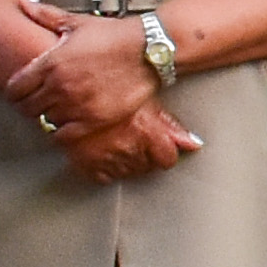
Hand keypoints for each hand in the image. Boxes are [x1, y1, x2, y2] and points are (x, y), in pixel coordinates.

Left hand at [0, 2, 166, 136]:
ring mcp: (77, 105)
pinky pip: (65, 135)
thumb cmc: (115, 36)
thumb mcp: (77, 23)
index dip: (14, 92)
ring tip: (56, 110)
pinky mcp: (95, 119)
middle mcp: (60, 86)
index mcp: (51, 63)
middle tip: (36, 102)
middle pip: (27, 108)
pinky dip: (63, 132)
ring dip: (48, 116)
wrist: (150, 50)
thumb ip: (46, 15)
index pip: (14, 89)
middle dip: (29, 105)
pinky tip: (69, 122)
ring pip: (45, 121)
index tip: (20, 92)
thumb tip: (24, 1)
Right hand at [52, 100, 203, 185]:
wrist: (72, 90)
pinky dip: (104, 167)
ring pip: (127, 172)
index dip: (162, 151)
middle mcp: (129, 149)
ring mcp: (108, 159)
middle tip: (131, 137)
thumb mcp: (146, 103)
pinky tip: (102, 150)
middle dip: (143, 154)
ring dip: (124, 160)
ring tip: (116, 140)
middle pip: (147, 166)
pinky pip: (103, 176)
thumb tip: (194, 144)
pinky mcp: (87, 165)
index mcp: (147, 134)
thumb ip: (171, 127)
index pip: (168, 159)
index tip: (156, 145)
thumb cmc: (111, 89)